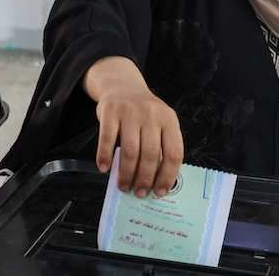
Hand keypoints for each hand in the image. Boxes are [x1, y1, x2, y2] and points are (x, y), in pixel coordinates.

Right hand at [85, 56, 183, 198]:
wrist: (122, 85)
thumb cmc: (143, 112)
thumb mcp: (159, 122)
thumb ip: (160, 146)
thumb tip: (155, 182)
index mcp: (169, 120)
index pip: (173, 153)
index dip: (168, 176)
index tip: (160, 191)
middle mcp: (152, 114)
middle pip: (151, 154)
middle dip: (145, 179)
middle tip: (139, 193)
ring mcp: (130, 112)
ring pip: (130, 150)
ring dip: (126, 173)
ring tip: (123, 186)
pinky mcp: (110, 111)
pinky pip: (107, 139)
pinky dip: (105, 156)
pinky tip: (104, 169)